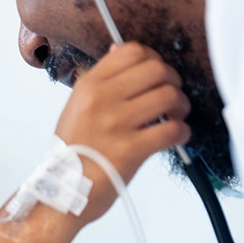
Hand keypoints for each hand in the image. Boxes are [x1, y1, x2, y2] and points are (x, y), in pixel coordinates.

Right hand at [55, 42, 189, 222]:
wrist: (61, 192)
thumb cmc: (73, 153)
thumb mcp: (76, 107)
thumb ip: (100, 81)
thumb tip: (120, 50)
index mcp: (89, 85)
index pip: (132, 51)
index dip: (154, 59)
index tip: (157, 75)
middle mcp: (102, 99)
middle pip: (156, 69)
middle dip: (173, 81)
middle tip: (172, 97)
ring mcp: (116, 124)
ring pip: (169, 96)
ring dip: (181, 105)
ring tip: (176, 116)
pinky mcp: (131, 150)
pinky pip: (171, 130)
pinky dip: (182, 132)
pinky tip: (176, 136)